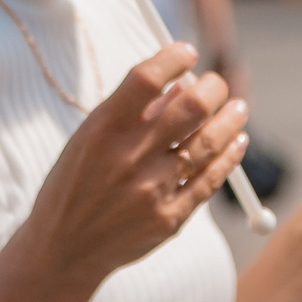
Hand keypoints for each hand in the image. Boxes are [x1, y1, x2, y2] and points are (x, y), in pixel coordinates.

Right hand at [17, 43, 247, 285]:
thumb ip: (131, 113)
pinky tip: (236, 142)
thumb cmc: (75, 185)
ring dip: (231, 118)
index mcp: (102, 130)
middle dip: (213, 86)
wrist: (63, 250)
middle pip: (191, 106)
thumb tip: (180, 84)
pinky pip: (211, 180)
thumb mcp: (88, 140)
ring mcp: (152, 190)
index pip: (147, 77)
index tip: (187, 52)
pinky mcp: (169, 218)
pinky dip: (229, 156)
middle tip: (217, 83)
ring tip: (238, 108)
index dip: (174, 57)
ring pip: (210, 142)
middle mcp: (129, 157)